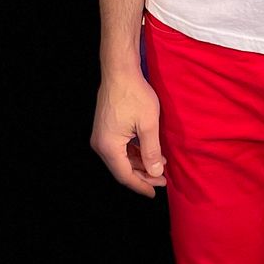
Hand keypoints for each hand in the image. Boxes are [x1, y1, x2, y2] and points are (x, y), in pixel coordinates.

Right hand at [90, 71, 168, 198]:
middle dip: (143, 175)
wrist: (120, 71)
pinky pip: (120, 147)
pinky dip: (134, 152)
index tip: (155, 192)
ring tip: (160, 165)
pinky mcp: (106, 128)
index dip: (141, 185)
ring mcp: (101, 136)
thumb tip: (155, 172)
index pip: (125, 175)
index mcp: (108, 146)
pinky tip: (150, 152)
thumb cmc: (134, 95)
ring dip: (140, 163)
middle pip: (122, 169)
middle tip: (162, 179)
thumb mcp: (148, 125)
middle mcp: (100, 144)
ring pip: (121, 158)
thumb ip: (151, 151)